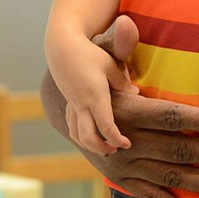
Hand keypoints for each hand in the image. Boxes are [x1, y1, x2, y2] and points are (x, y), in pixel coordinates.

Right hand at [41, 17, 198, 197]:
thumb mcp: (104, 58)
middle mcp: (128, 142)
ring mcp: (125, 166)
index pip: (172, 117)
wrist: (67, 112)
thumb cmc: (98, 77)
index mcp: (128, 111)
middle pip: (180, 151)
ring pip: (173, 178)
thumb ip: (119, 44)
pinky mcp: (123, 180)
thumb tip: (126, 21)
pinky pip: (152, 195)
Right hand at [56, 36, 135, 153]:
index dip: (116, 138)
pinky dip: (79, 134)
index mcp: (94, 96)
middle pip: (87, 137)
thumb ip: (122, 81)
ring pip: (76, 134)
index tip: (127, 144)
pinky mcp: (68, 101)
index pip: (105, 126)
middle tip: (115, 150)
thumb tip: (136, 95)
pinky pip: (71, 124)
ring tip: (104, 147)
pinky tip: (89, 134)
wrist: (62, 47)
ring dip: (89, 144)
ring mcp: (72, 104)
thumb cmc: (90, 53)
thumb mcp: (110, 64)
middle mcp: (81, 104)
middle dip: (101, 148)